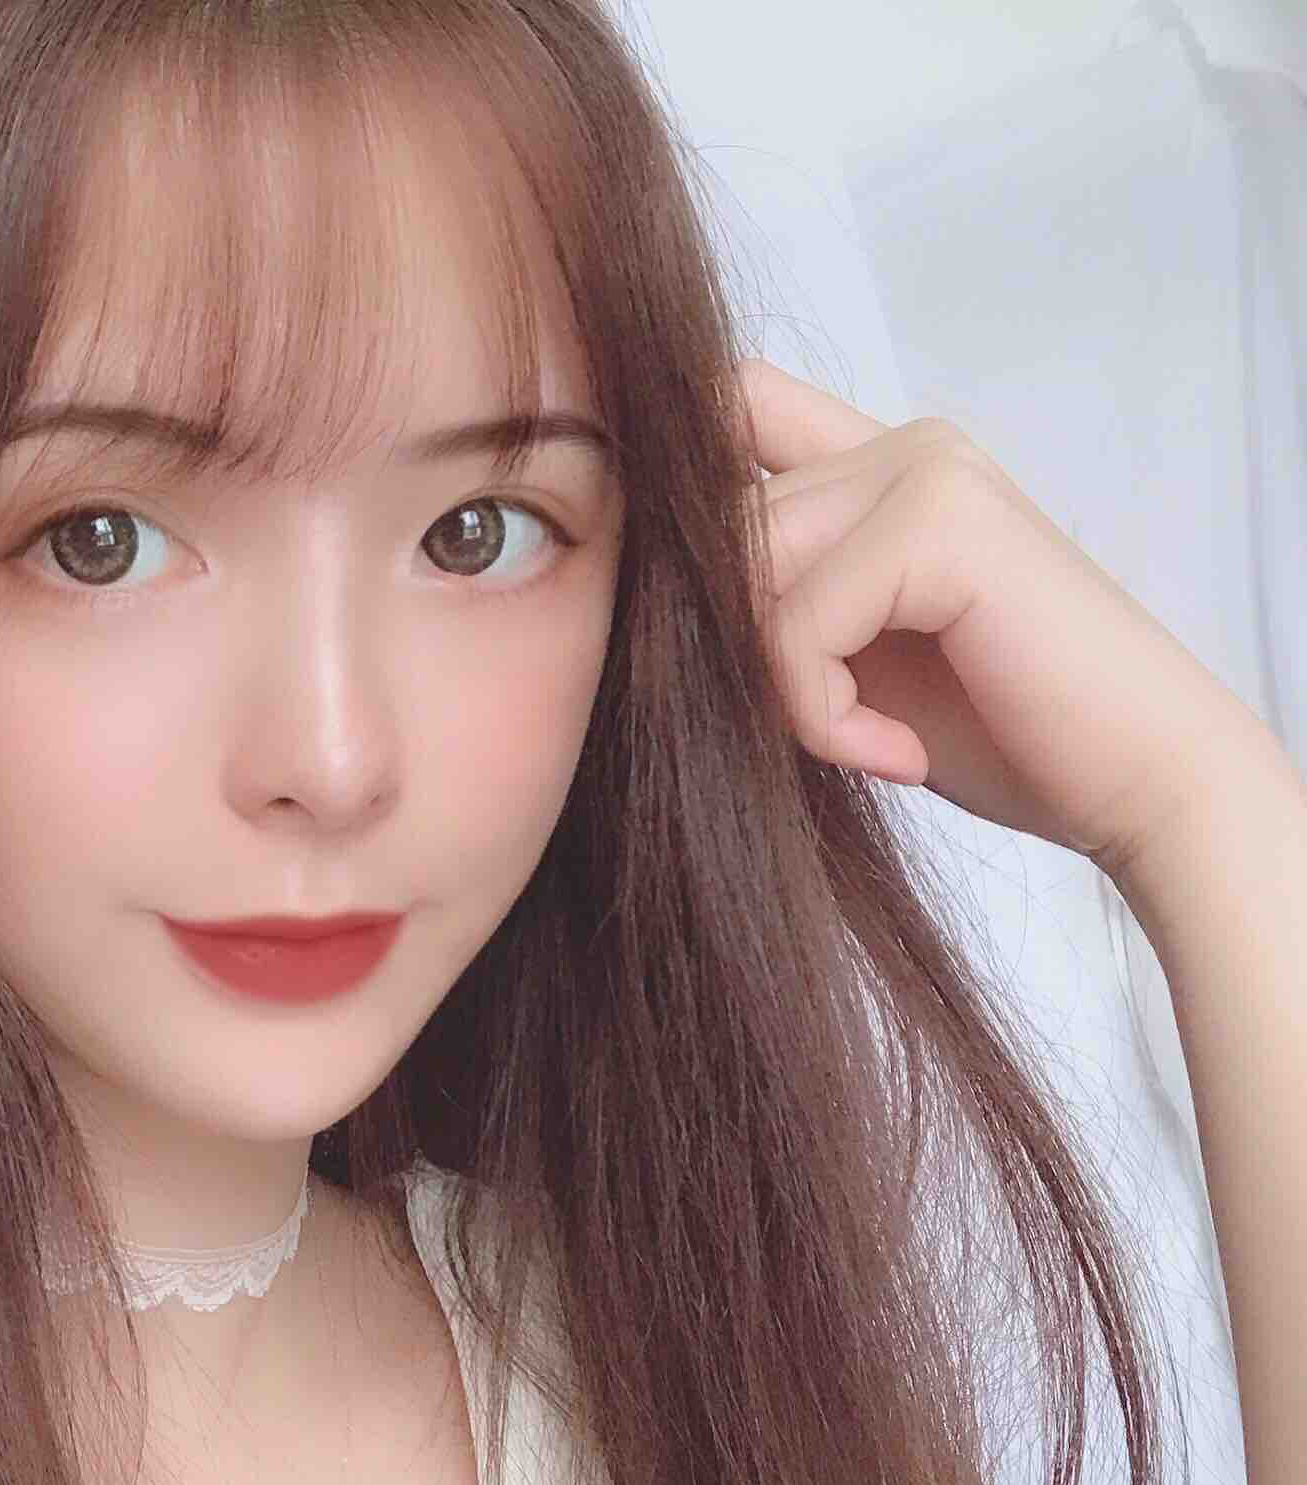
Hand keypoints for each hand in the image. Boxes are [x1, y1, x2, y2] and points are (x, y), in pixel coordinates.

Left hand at [726, 358, 1280, 883]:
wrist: (1137, 786)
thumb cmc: (997, 732)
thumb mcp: (846, 660)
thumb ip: (770, 600)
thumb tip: (634, 591)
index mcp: (880, 466)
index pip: (729, 411)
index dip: (675, 490)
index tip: (685, 614)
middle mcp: (902, 445)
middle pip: (711, 523)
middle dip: (730, 646)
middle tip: (823, 730)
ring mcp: (926, 471)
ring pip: (742, 574)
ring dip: (780, 691)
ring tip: (866, 744)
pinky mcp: (939, 523)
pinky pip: (794, 624)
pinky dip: (821, 716)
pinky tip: (898, 756)